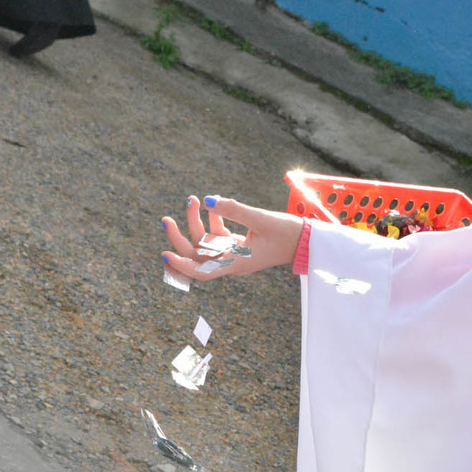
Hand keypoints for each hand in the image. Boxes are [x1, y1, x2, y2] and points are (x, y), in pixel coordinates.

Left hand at [160, 195, 302, 280]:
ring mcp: (233, 254)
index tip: (165, 254)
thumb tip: (207, 200)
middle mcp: (231, 261)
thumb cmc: (288, 233)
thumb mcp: (260, 219)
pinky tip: (213, 203)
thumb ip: (233, 209)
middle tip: (166, 219)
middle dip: (179, 237)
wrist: (306, 240)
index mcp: (236, 263)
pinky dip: (213, 220)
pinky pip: (217, 234)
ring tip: (191, 199)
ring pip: (205, 241)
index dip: (182, 266)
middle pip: (197, 255)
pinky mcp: (238, 245)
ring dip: (195, 222)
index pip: (202, 272)